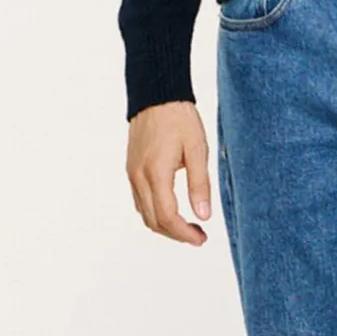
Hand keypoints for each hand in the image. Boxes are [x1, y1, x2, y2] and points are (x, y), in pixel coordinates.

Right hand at [126, 100, 212, 243]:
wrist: (156, 96)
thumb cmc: (179, 119)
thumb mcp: (197, 150)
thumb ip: (200, 184)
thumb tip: (204, 216)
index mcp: (156, 173)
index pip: (167, 216)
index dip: (184, 234)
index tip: (201, 239)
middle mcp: (139, 177)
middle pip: (154, 221)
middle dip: (176, 234)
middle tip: (199, 236)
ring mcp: (132, 174)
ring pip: (145, 214)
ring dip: (165, 226)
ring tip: (189, 226)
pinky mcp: (132, 169)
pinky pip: (140, 201)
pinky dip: (155, 213)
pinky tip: (173, 210)